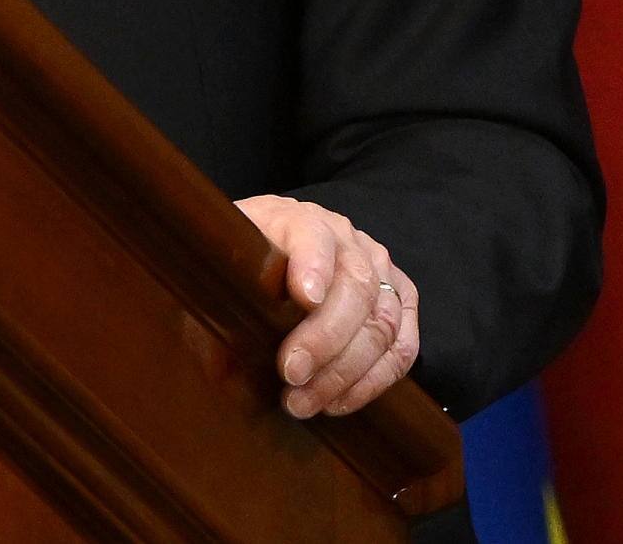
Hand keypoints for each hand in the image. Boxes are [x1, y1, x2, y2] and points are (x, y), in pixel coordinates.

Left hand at [234, 193, 420, 416]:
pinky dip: (374, 381)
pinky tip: (338, 401)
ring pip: (382, 322)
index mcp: (295, 220)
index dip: (313, 265)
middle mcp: (346, 238)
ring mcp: (379, 268)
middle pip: (356, 286)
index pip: (313, 235)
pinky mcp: (399, 300)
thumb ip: (221, 310)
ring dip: (346, 371)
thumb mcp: (220, 276)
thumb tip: (225, 367)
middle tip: (292, 374)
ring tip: (304, 401)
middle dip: (326, 338)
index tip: (304, 299)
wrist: (268, 258)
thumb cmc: (242, 272)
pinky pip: (402, 347)